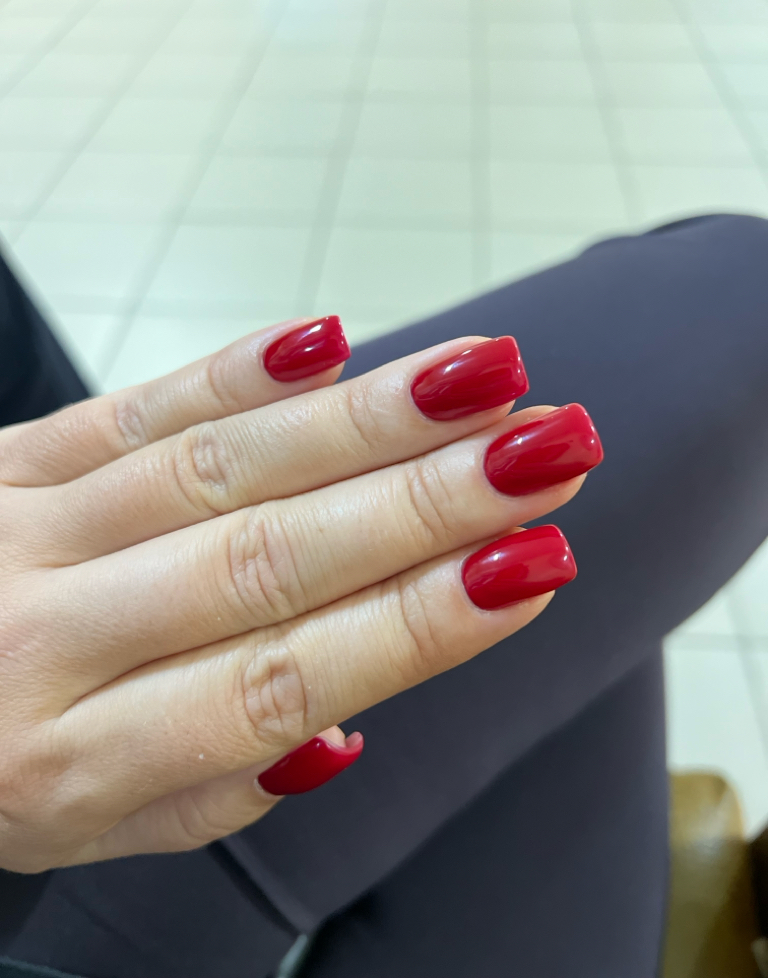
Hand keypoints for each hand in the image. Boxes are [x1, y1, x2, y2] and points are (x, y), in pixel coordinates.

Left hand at [0, 317, 600, 871]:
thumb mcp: (81, 827)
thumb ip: (208, 791)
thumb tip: (341, 727)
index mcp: (69, 760)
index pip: (279, 680)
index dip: (414, 624)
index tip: (530, 568)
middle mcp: (40, 639)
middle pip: (264, 557)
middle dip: (422, 504)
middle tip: (544, 452)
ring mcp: (18, 529)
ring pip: (214, 465)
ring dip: (359, 421)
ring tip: (479, 380)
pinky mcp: (3, 457)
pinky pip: (132, 407)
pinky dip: (233, 373)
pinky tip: (328, 342)